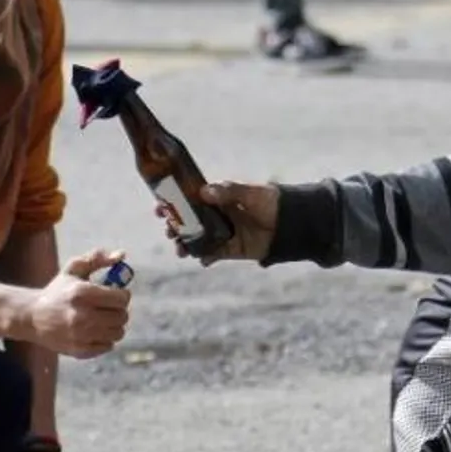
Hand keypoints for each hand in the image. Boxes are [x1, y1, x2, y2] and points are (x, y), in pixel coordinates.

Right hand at [23, 249, 131, 356]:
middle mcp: (82, 315)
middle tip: (109, 307)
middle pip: (122, 316)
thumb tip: (122, 254)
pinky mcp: (79, 350)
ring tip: (103, 319)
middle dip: (119, 310)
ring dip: (114, 325)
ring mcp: (81, 335)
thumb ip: (98, 259)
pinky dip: (106, 339)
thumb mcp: (74, 269)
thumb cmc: (57, 291)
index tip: (115, 294)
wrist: (32, 317)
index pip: (122, 298)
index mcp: (82, 293)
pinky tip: (95, 331)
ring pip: (118, 332)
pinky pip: (108, 346)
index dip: (122, 295)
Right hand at [162, 181, 278, 264]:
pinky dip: (205, 258)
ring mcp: (222, 233)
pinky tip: (202, 260)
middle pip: (187, 221)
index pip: (189, 199)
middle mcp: (216, 216)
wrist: (292, 223)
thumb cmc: (272, 202)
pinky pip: (212, 255)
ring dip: (184, 244)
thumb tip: (206, 191)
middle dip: (174, 226)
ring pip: (195, 239)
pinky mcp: (230, 249)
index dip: (172, 203)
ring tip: (180, 249)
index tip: (159, 207)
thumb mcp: (251, 193)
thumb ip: (229, 191)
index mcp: (218, 199)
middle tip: (169, 230)